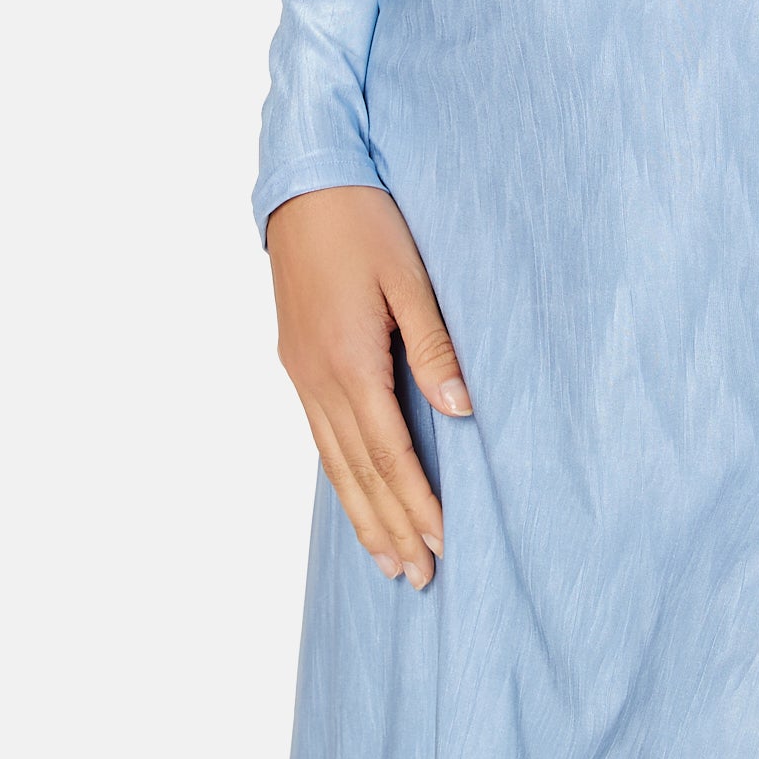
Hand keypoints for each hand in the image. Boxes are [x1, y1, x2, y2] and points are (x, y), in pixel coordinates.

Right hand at [267, 184, 470, 590]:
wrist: (304, 181)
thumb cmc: (365, 221)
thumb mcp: (409, 277)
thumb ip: (435, 346)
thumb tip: (462, 410)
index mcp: (350, 362)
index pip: (389, 453)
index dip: (417, 503)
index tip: (443, 543)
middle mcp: (318, 379)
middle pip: (358, 472)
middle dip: (390, 527)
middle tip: (418, 577)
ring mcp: (301, 372)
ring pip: (333, 462)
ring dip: (362, 514)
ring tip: (388, 560)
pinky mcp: (296, 360)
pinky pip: (319, 436)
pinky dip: (340, 477)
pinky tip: (353, 495)